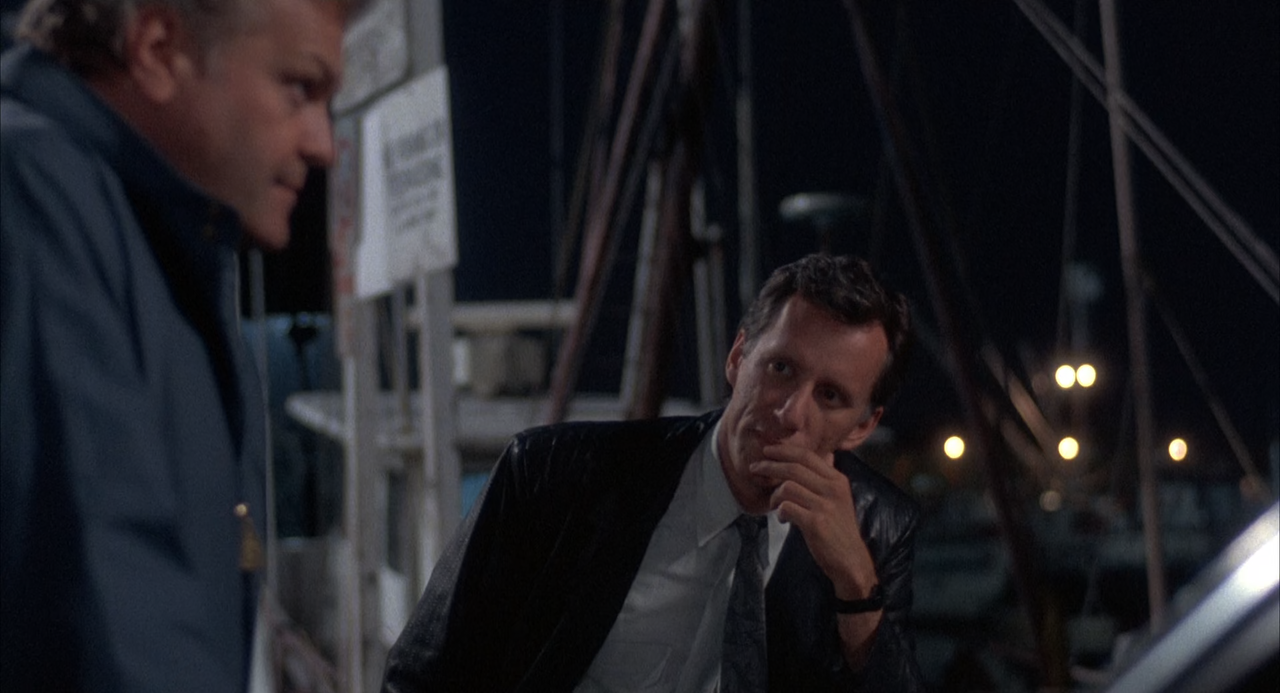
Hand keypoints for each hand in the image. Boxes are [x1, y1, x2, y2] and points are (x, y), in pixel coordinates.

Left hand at [751, 443, 877, 599]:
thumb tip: (826, 455)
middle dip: (770, 466)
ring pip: (787, 487)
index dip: (784, 451)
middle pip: (794, 468)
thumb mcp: (839, 498)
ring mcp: (825, 506)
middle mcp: (833, 489)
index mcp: (837, 480)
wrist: (850, 560)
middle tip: (754, 468)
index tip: (767, 451)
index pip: (807, 456)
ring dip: (774, 495)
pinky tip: (782, 518)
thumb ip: (828, 478)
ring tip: (774, 505)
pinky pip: (787, 507)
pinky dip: (779, 511)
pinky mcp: (815, 523)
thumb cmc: (839, 530)